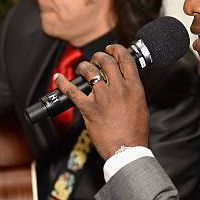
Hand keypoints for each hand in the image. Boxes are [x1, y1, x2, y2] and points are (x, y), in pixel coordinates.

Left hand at [55, 45, 148, 159]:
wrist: (127, 150)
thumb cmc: (135, 133)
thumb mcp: (140, 106)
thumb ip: (132, 92)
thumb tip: (124, 84)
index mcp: (134, 88)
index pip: (126, 59)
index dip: (117, 50)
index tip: (112, 49)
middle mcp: (119, 89)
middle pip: (106, 61)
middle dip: (99, 56)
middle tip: (95, 59)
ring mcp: (103, 97)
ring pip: (89, 71)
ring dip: (84, 67)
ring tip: (82, 69)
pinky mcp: (89, 108)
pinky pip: (72, 91)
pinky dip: (62, 83)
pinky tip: (59, 78)